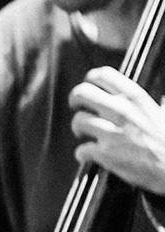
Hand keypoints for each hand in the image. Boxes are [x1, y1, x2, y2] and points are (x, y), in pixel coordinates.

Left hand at [70, 67, 164, 193]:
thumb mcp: (162, 113)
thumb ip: (147, 103)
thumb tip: (143, 99)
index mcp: (136, 99)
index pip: (104, 75)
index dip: (91, 79)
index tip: (90, 86)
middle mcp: (121, 111)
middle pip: (81, 93)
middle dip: (75, 100)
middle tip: (78, 107)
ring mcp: (111, 132)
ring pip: (78, 120)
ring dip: (79, 128)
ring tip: (84, 133)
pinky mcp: (105, 154)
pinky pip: (81, 150)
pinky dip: (83, 154)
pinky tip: (90, 155)